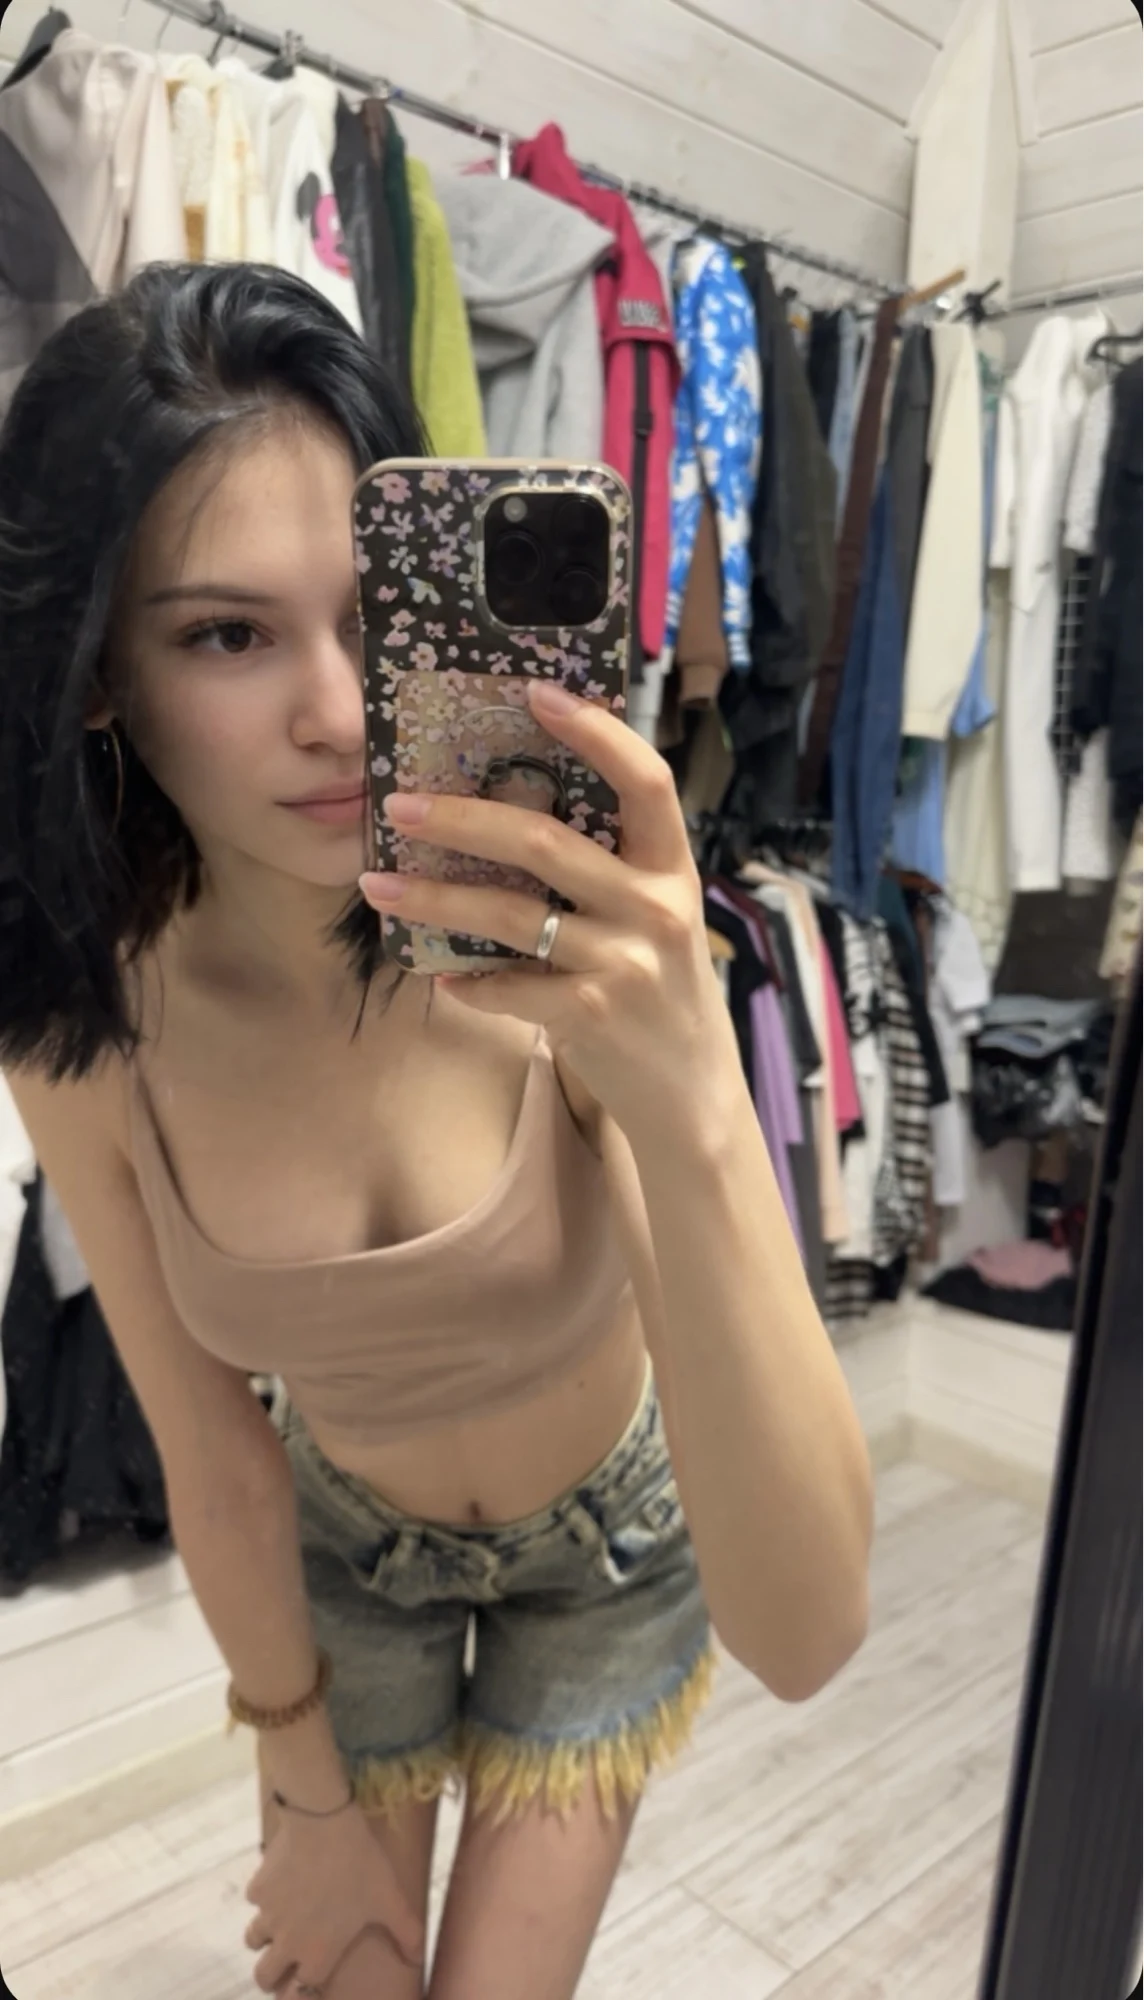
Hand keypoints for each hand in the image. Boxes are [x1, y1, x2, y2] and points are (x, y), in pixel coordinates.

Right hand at [244, 1798, 424, 1995]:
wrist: (323, 1821)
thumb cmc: (360, 1865)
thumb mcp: (389, 1899)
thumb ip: (407, 1933)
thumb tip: (420, 1960)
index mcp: (317, 1954)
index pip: (300, 1992)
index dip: (303, 1990)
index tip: (308, 1979)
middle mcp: (287, 1942)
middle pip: (263, 1977)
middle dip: (272, 1975)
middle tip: (285, 1961)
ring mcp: (268, 1914)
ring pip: (252, 1940)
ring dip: (263, 1937)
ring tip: (282, 1921)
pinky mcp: (258, 1888)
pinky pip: (255, 1900)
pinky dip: (265, 1896)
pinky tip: (282, 1880)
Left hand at [359, 680, 740, 1140]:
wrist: (692, 1093)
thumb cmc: (660, 991)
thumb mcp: (654, 917)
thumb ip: (607, 870)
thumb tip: (510, 811)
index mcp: (673, 867)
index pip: (645, 780)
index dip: (595, 731)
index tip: (535, 692)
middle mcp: (654, 907)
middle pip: (545, 842)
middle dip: (461, 819)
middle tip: (399, 807)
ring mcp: (623, 962)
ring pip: (509, 915)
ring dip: (433, 900)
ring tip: (377, 887)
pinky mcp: (591, 1015)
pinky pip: (506, 986)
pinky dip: (465, 982)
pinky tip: (439, 976)